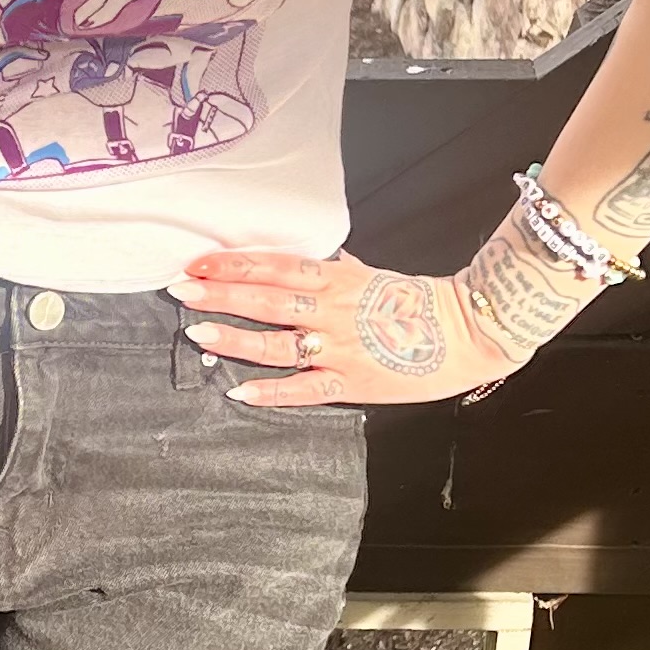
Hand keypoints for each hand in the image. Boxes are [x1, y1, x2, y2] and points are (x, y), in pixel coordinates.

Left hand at [176, 246, 512, 408]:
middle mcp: (331, 309)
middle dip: (220, 293)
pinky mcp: (350, 381)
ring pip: (276, 341)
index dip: (235, 264)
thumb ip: (343, 270)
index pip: (275, 266)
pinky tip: (239, 391)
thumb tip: (324, 258)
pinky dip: (271, 391)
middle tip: (181, 288)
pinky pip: (304, 388)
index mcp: (337, 279)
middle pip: (266, 298)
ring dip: (234, 336)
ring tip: (197, 331)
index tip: (199, 262)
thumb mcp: (376, 276)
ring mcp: (339, 346)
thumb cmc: (422, 303)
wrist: (469, 330)